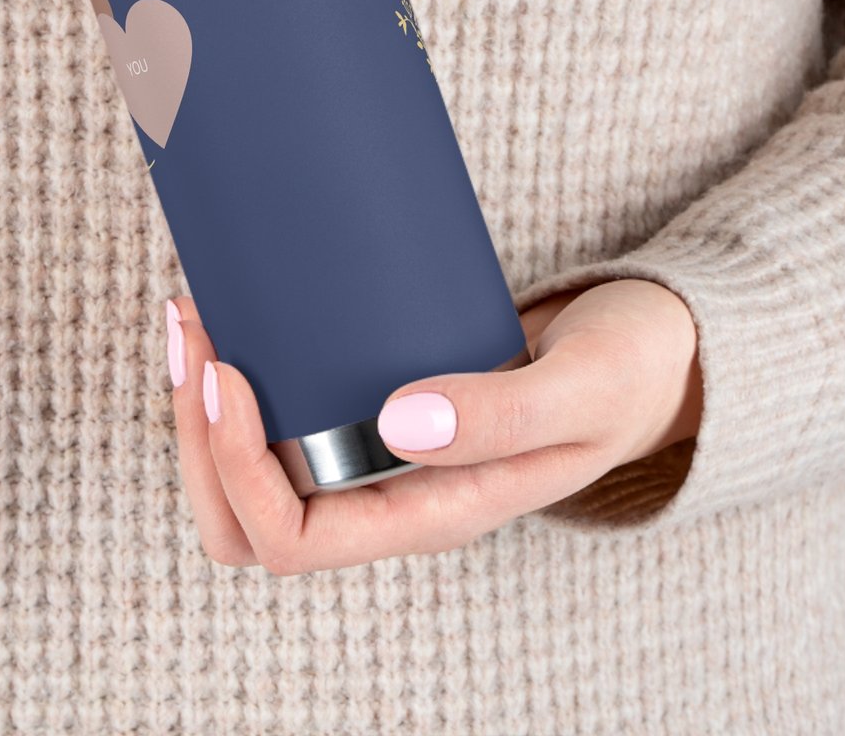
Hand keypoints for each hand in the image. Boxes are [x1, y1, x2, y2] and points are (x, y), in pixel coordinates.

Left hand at [164, 278, 702, 573]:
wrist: (650, 349)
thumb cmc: (628, 375)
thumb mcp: (585, 389)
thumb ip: (505, 414)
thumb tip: (396, 424)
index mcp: (432, 513)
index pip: (295, 538)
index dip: (237, 468)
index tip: (231, 371)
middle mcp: (391, 494)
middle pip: (248, 518)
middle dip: (196, 436)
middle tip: (194, 330)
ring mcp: (378, 451)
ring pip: (249, 468)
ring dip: (202, 404)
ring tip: (194, 311)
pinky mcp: (374, 401)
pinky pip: (283, 412)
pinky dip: (242, 367)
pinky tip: (234, 305)